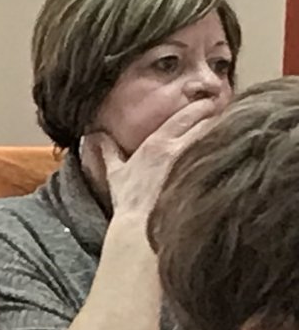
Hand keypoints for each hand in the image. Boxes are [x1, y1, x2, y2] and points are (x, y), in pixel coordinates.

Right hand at [83, 97, 223, 218]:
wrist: (140, 227)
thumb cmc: (129, 201)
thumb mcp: (115, 173)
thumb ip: (108, 152)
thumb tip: (94, 137)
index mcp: (158, 143)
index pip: (188, 114)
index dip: (202, 106)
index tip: (210, 102)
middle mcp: (178, 148)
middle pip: (209, 122)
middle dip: (219, 116)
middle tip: (227, 113)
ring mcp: (193, 163)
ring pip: (219, 137)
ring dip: (226, 132)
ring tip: (236, 131)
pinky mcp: (204, 178)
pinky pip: (222, 158)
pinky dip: (230, 152)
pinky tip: (236, 153)